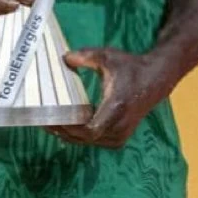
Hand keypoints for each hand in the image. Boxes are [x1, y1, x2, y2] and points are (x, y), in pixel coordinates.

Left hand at [48, 48, 171, 148]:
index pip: (89, 130)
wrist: (156, 79)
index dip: (68, 128)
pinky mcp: (120, 136)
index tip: (50, 118)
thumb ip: (86, 56)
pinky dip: (79, 135)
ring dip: (69, 134)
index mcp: (116, 108)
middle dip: (63, 130)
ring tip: (48, 122)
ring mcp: (121, 134)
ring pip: (89, 142)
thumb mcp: (107, 56)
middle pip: (85, 138)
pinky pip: (95, 140)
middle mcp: (120, 126)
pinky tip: (65, 126)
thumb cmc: (130, 67)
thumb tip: (64, 57)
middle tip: (41, 119)